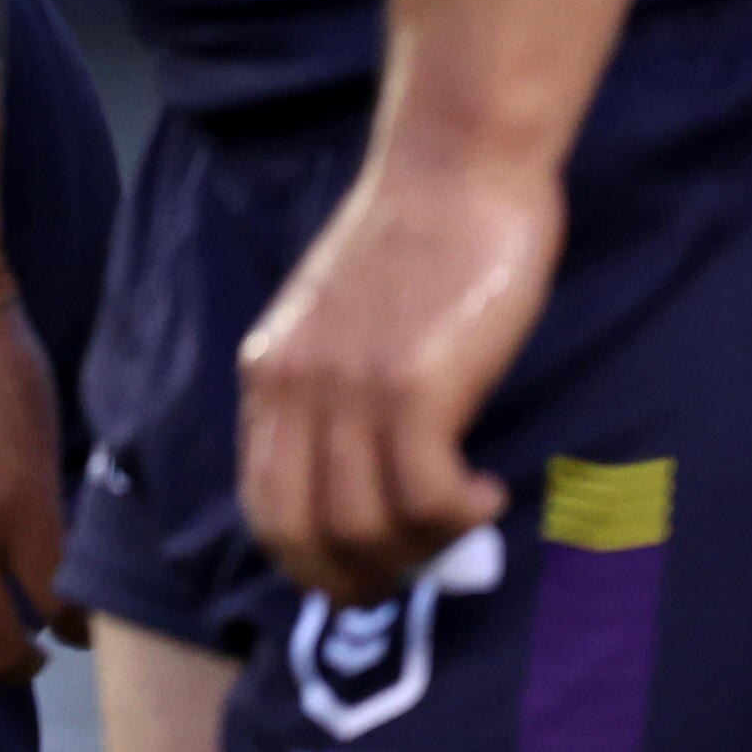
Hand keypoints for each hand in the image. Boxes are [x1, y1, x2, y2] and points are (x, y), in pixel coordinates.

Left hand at [237, 138, 559, 601]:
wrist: (455, 172)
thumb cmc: (413, 246)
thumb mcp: (337, 324)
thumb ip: (331, 392)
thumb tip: (359, 479)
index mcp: (267, 374)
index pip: (263, 505)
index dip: (310, 562)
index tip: (364, 575)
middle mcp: (293, 386)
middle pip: (300, 532)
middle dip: (357, 579)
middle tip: (417, 575)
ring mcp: (349, 386)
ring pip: (362, 524)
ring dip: (419, 551)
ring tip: (464, 528)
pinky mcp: (414, 383)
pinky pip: (424, 494)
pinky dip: (459, 517)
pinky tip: (489, 493)